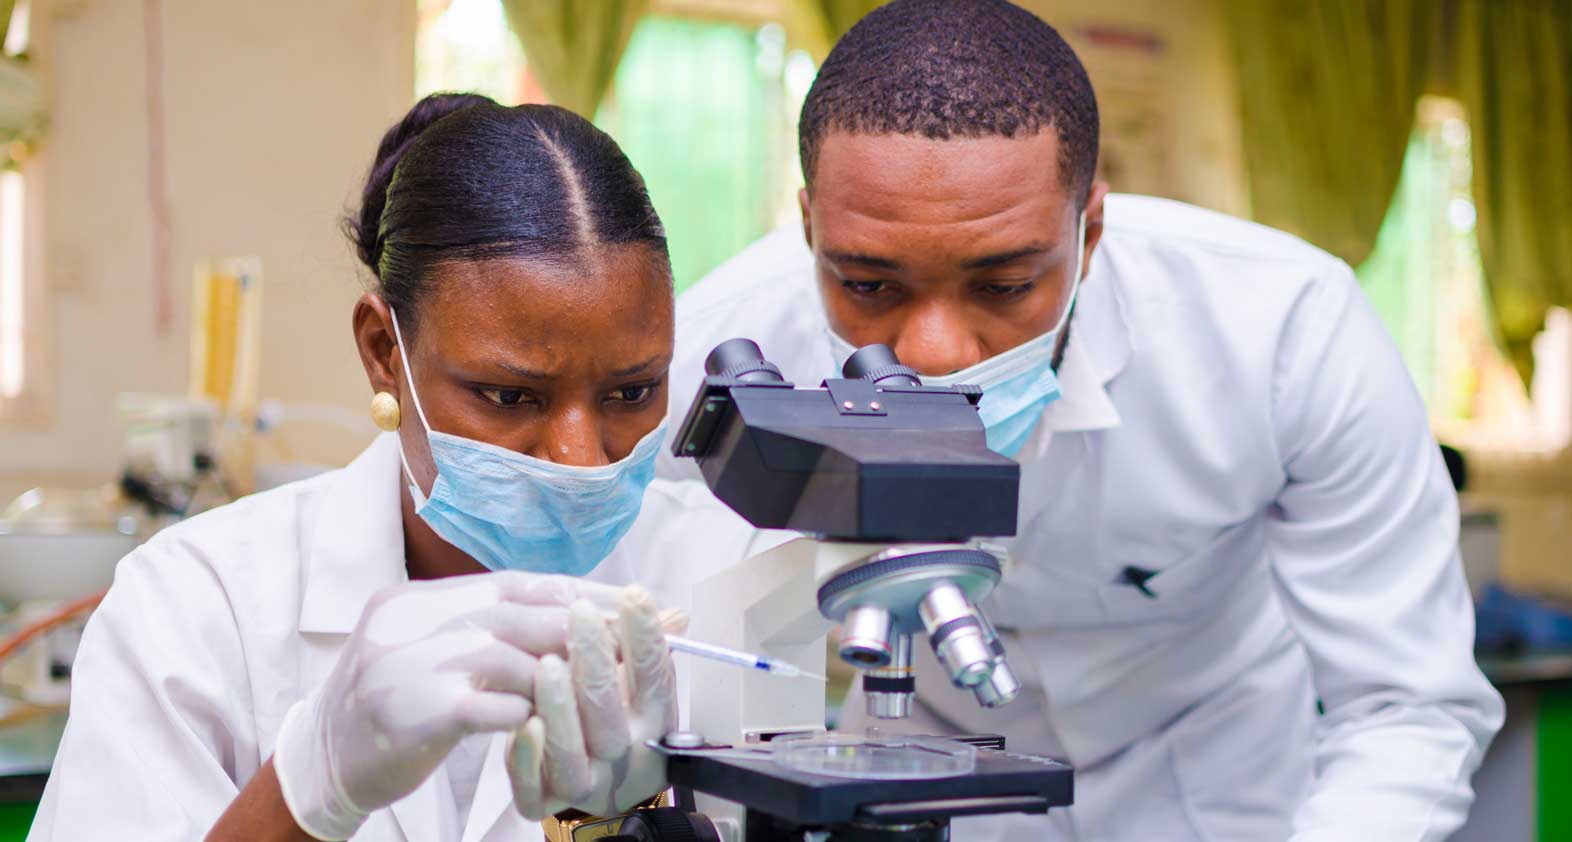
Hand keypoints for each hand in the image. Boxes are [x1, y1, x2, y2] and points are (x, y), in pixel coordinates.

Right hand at [271, 571, 626, 839]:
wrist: (321, 760)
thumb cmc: (392, 704)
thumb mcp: (429, 647)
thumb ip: (484, 626)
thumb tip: (575, 610)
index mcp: (423, 598)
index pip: (520, 582)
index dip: (584, 593)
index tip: (639, 604)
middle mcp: (414, 619)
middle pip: (522, 611)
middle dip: (588, 627)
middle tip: (639, 643)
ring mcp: (410, 663)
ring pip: (511, 656)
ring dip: (562, 676)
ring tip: (601, 692)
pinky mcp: (412, 711)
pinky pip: (488, 708)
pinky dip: (525, 715)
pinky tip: (546, 726)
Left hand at [506, 586, 676, 819]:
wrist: (609, 785)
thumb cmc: (620, 715)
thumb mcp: (638, 682)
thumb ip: (643, 647)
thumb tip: (675, 613)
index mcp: (649, 719)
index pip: (653, 676)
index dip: (646, 636)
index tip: (634, 596)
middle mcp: (619, 753)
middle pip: (609, 718)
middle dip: (596, 662)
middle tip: (581, 614)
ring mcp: (582, 781)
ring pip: (570, 757)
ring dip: (560, 710)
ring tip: (548, 664)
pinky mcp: (543, 800)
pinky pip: (533, 790)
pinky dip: (526, 760)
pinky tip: (523, 723)